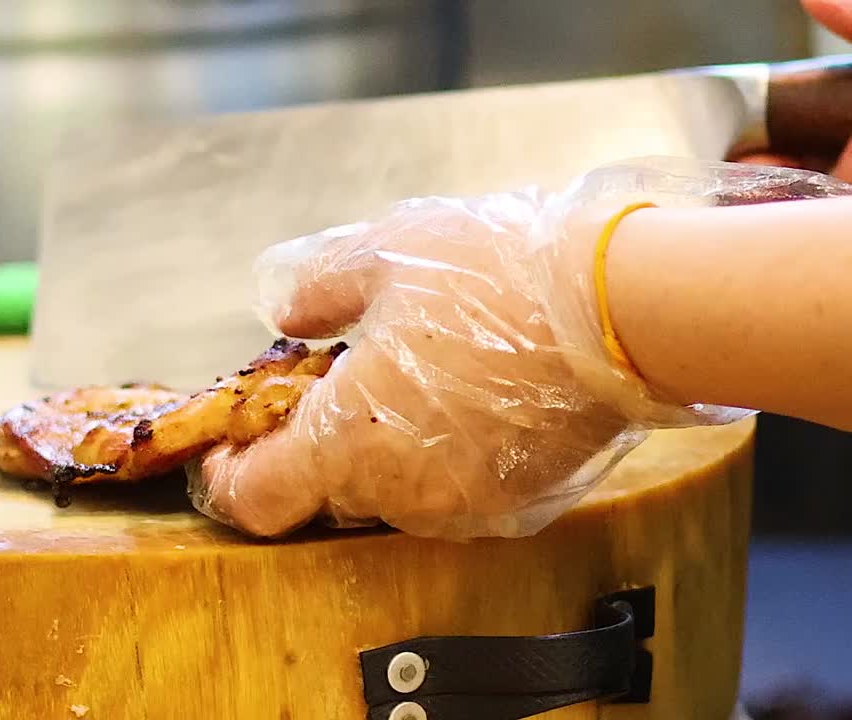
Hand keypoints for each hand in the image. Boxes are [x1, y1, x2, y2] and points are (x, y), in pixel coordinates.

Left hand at [189, 159, 846, 539]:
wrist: (622, 310)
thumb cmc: (498, 280)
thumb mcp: (380, 254)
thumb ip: (312, 288)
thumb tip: (283, 308)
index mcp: (349, 443)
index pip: (256, 499)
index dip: (230, 476)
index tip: (229, 448)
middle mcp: (403, 494)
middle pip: (330, 487)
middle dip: (325, 436)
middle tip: (347, 370)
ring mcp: (468, 506)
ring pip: (398, 487)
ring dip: (392, 444)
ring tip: (424, 370)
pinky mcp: (522, 504)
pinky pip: (459, 487)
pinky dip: (450, 452)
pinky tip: (475, 393)